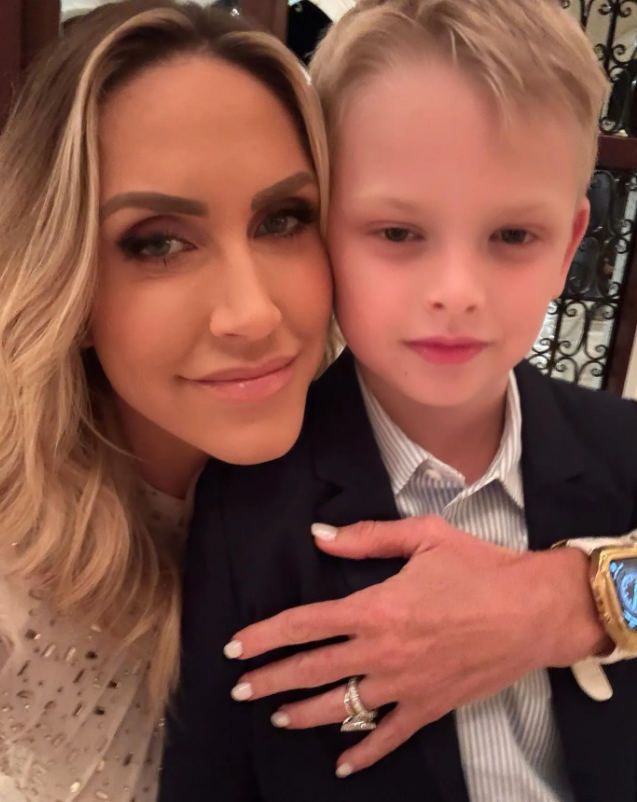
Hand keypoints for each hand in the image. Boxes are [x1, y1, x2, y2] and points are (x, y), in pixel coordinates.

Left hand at [224, 515, 604, 776]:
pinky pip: (389, 736)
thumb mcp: (424, 537)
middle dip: (271, 680)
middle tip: (241, 688)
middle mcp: (382, 652)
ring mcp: (405, 685)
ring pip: (342, 707)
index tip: (236, 647)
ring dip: (304, 713)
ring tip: (278, 717)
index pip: (305, 624)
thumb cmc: (479, 569)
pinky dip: (364, 753)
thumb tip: (319, 535)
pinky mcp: (430, 706)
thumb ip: (367, 538)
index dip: (265, 636)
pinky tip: (341, 765)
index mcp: (376, 608)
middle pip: (312, 669)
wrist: (534, 610)